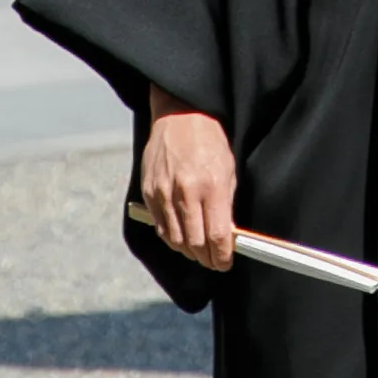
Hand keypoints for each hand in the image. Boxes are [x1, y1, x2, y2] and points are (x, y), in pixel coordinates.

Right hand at [140, 101, 236, 271]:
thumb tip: (226, 235)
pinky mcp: (149, 192)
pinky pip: (160, 226)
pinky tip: (181, 236)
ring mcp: (163, 192)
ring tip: (198, 251)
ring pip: (174, 240)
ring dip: (189, 251)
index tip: (225, 262)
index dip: (222, 256)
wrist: (180, 115)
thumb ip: (226, 205)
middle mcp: (185, 191)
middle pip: (194, 243)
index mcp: (211, 185)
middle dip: (206, 258)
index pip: (216, 235)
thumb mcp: (228, 169)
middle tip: (213, 261)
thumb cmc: (209, 140)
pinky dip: (171, 237)